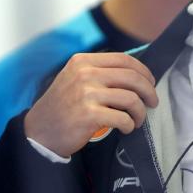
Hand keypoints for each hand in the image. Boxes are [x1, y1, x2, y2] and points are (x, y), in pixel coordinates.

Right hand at [24, 53, 157, 157]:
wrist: (39, 132)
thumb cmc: (62, 106)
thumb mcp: (74, 78)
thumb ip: (98, 71)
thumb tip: (135, 72)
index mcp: (83, 61)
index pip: (124, 59)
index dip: (143, 71)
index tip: (151, 82)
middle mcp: (85, 74)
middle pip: (132, 77)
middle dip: (149, 91)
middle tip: (153, 102)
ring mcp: (86, 94)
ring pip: (131, 99)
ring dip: (141, 112)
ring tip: (138, 119)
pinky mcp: (89, 115)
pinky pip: (123, 118)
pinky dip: (129, 125)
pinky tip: (126, 128)